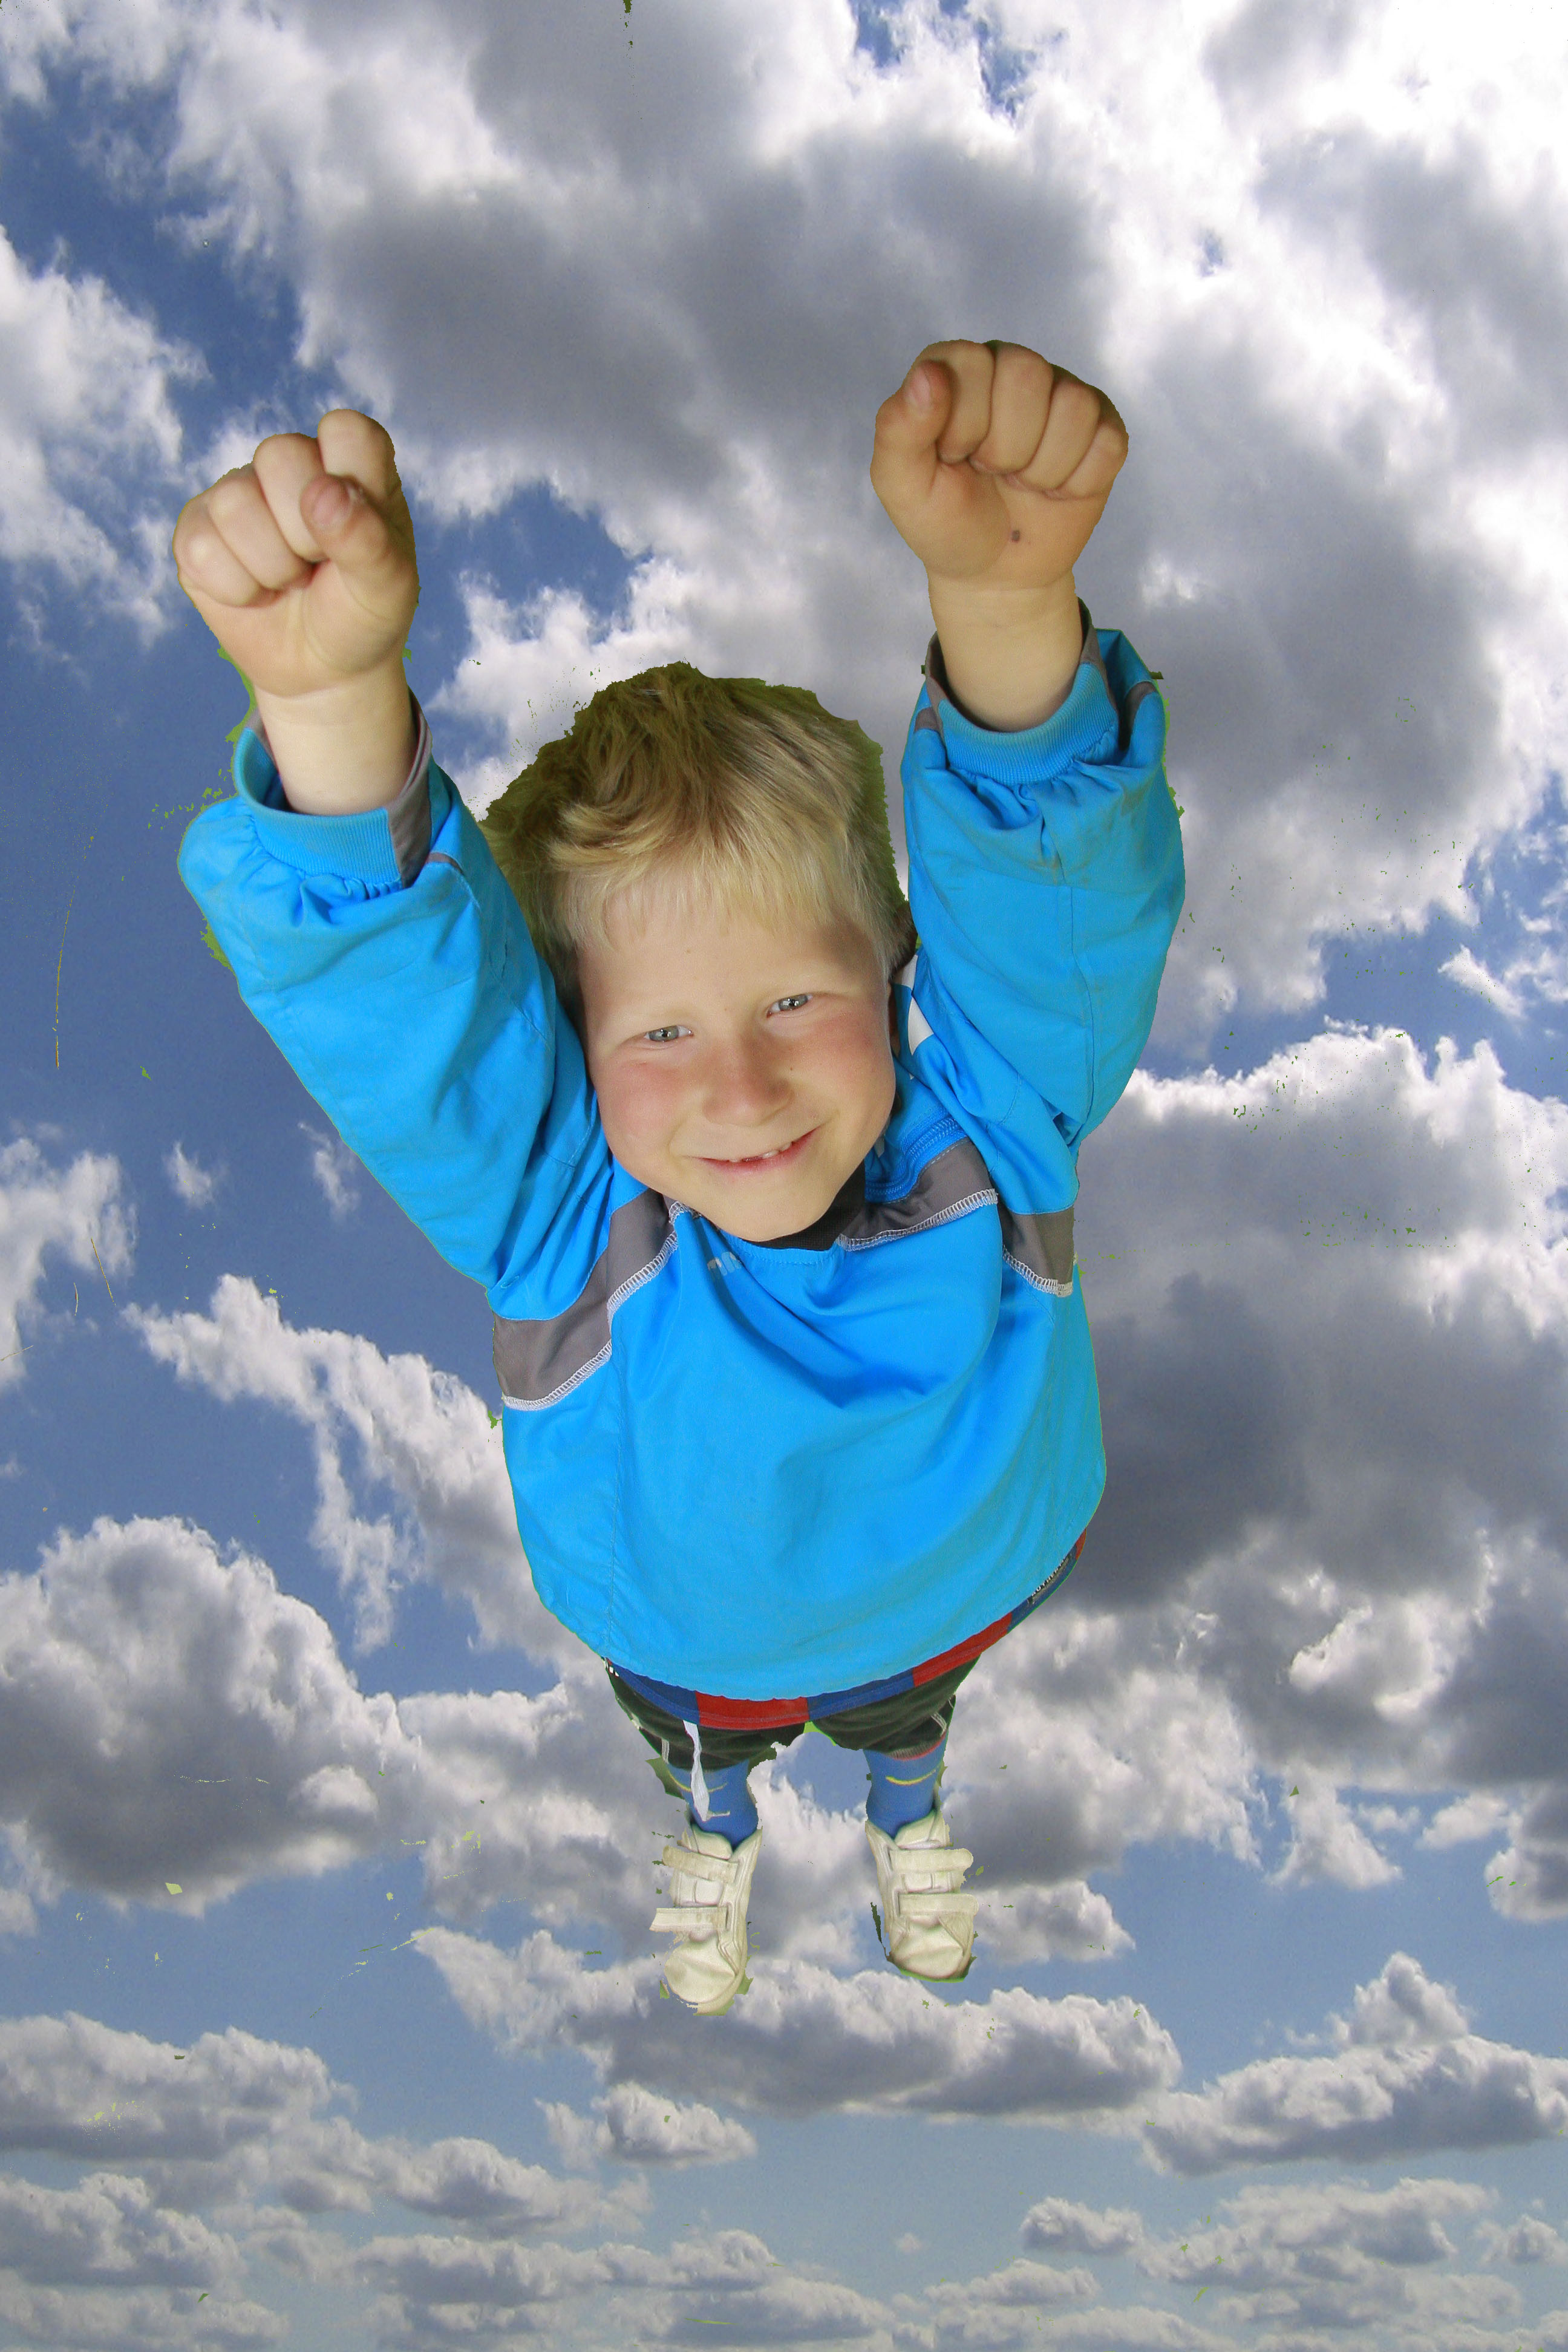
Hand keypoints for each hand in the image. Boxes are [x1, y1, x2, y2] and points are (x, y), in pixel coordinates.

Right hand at [172, 411, 418, 705]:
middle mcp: (293, 464)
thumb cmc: (362, 615)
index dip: (348, 479)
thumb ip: (369, 538)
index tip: (360, 529)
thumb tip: (322, 493)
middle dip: (305, 532)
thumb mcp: (388, 588)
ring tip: (291, 581)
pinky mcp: (197, 530)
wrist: (323, 670)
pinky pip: (201, 547)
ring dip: (272, 566)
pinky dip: (237, 589)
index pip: (345, 430)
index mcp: (352, 462)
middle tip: (321, 564)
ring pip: (235, 503)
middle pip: (279, 455)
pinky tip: (257, 594)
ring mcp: (240, 492)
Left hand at [870, 340, 1126, 594]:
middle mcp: (1012, 366)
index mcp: (957, 368)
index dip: (964, 425)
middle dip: (1005, 447)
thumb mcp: (903, 486)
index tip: (954, 458)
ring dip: (1042, 468)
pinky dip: (1077, 483)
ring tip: (1021, 482)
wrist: (995, 574)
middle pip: (1028, 373)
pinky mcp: (1103, 428)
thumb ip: (899, 428)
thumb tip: (927, 374)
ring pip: (1073, 406)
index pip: (972, 363)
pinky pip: (1107, 443)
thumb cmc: (947, 522)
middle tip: (991, 471)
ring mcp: (1062, 394)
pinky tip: (1055, 490)